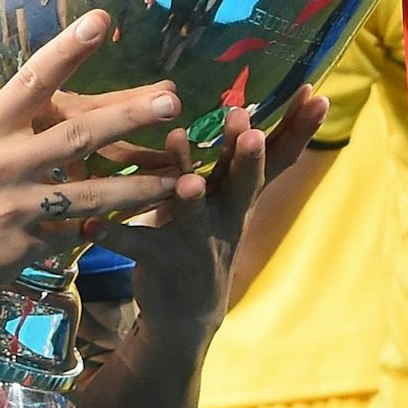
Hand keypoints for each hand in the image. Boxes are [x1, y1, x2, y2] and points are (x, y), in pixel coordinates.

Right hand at [0, 10, 206, 317]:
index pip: (31, 80)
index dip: (68, 49)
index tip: (102, 21)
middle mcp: (7, 164)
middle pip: (79, 134)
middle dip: (129, 115)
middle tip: (173, 98)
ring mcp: (22, 208)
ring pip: (93, 191)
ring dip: (141, 182)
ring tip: (183, 173)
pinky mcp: (28, 247)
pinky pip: (78, 232)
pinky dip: (109, 225)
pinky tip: (144, 219)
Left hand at [101, 84, 326, 335]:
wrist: (186, 313)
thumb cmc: (205, 233)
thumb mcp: (228, 197)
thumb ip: (234, 158)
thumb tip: (250, 106)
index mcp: (240, 193)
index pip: (278, 157)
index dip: (298, 128)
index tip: (316, 94)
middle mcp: (226, 216)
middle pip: (244, 185)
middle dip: (248, 158)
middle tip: (249, 129)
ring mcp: (197, 243)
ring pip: (195, 218)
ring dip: (190, 198)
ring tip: (186, 182)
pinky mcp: (162, 263)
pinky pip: (136, 246)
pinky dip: (115, 235)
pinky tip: (92, 224)